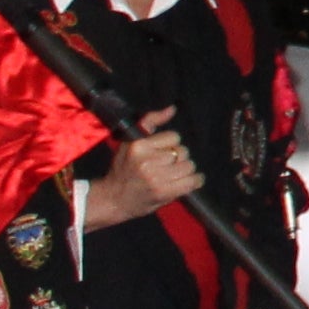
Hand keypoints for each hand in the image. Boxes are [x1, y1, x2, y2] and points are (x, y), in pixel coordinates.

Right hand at [83, 119, 202, 231]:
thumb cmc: (123, 169)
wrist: (113, 199)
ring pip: (189, 166)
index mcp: (138, 146)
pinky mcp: (163, 192)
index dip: (171, 145)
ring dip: (185, 170)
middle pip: (183, 151)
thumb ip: (150, 122)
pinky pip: (192, 181)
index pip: (174, 137)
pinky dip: (195, 181)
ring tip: (173, 175)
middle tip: (167, 166)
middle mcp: (146, 161)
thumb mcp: (129, 142)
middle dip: (178, 158)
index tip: (162, 152)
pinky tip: (189, 181)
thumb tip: (172, 109)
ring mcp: (155, 178)